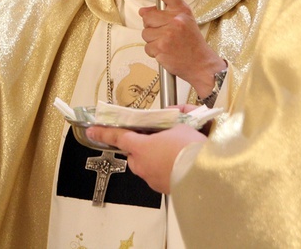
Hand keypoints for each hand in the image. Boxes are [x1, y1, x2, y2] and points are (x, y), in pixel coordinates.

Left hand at [86, 124, 205, 193]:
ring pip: (145, 165)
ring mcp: (152, 179)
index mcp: (141, 147)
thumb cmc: (192, 150)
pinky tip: (177, 163)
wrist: (208, 176)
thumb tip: (175, 112)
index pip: (117, 138)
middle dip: (140, 146)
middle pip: (133, 154)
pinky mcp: (163, 189)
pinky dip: (163, 168)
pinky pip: (157, 175)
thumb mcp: (182, 126)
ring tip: (171, 151)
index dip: (103, 133)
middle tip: (154, 139)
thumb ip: (173, 118)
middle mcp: (142, 165)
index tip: (91, 131)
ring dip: (153, 157)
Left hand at [138, 0, 225, 97]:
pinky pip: (147, 47)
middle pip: (147, 16)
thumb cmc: (192, 43)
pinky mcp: (161, 48)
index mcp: (182, 10)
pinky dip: (153, 51)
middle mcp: (175, 20)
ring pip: (145, 32)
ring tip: (167, 43)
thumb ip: (165, 13)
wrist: (202, 64)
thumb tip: (143, 10)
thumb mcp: (184, 21)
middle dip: (150, 25)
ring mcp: (168, 34)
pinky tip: (165, 52)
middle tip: (164, 33)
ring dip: (152, 40)